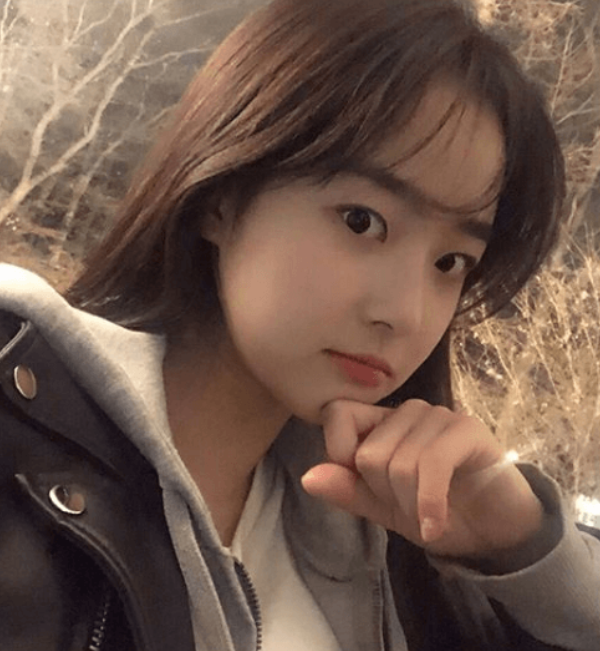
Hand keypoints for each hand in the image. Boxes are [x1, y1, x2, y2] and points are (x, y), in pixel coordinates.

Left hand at [301, 399, 543, 559]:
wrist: (494, 531)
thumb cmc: (436, 512)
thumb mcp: (384, 508)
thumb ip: (348, 490)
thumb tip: (308, 476)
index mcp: (382, 422)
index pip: (337, 414)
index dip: (341, 454)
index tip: (368, 485)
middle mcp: (408, 411)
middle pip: (368, 453)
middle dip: (385, 494)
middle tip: (410, 505)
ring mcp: (439, 416)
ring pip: (399, 463)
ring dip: (410, 504)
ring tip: (429, 513)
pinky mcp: (467, 430)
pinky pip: (431, 465)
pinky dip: (429, 504)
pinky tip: (435, 524)